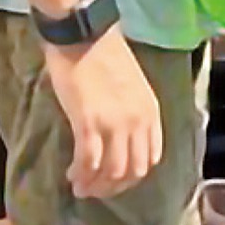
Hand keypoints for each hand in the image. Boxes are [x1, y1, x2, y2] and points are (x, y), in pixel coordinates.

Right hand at [42, 27, 162, 198]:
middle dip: (115, 186)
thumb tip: (121, 141)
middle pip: (134, 170)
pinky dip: (81, 175)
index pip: (152, 157)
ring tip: (81, 185)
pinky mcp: (90, 123)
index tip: (116, 178)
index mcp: (152, 111)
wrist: (87, 37)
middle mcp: (139, 120)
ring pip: (113, 172)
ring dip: (96, 185)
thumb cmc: (106, 58)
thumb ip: (132, 114)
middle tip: (96, 187)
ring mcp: (116, 123)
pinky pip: (89, 162)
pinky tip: (72, 175)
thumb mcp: (132, 89)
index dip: (133, 174)